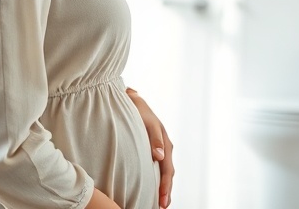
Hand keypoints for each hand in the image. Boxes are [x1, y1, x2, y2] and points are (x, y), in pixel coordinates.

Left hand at [126, 88, 173, 207]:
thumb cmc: (137, 109)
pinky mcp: (153, 150)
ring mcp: (160, 149)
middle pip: (168, 174)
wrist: (130, 99)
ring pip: (164, 173)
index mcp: (165, 141)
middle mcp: (165, 147)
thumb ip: (154, 136)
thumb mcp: (146, 120)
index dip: (165, 185)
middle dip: (166, 191)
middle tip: (162, 206)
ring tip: (161, 204)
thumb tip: (160, 157)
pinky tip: (154, 190)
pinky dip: (158, 180)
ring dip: (164, 188)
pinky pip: (158, 168)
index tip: (162, 199)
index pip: (167, 169)